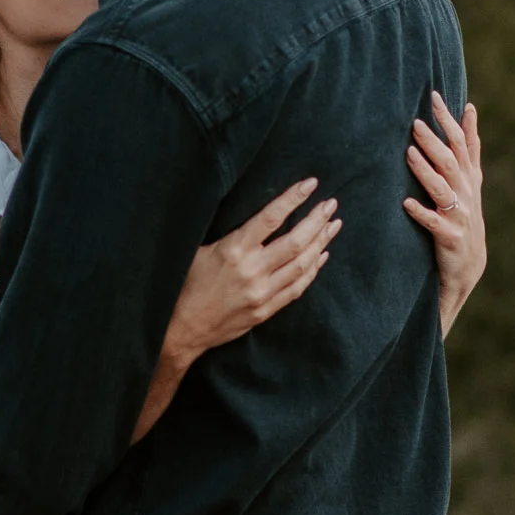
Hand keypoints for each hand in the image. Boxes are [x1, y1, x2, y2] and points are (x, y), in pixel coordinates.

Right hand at [136, 178, 339, 441]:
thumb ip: (229, 235)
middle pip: (295, 241)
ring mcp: (261, 293)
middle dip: (316, 220)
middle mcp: (252, 271)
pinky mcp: (265, 311)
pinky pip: (297, 288)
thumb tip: (253, 214)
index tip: (311, 184)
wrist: (180, 329)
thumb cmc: (184, 285)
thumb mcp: (199, 250)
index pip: (271, 218)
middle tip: (331, 204)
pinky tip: (322, 256)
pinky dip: (313, 270)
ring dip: (320, 243)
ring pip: (301, 265)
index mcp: (233, 250)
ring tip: (333, 225)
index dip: (293, 199)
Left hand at [402, 93, 483, 336]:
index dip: (449, 120)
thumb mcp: (470, 179)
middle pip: (450, 161)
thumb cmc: (463, 213)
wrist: (468, 264)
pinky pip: (434, 222)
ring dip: (424, 170)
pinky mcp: (449, 236)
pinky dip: (420, 212)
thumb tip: (469, 108)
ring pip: (441, 188)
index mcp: (469, 176)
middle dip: (434, 141)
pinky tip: (406, 204)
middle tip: (415, 123)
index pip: (461, 142)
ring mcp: (458, 214)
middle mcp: (466, 192)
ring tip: (408, 153)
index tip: (434, 97)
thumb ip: (468, 146)